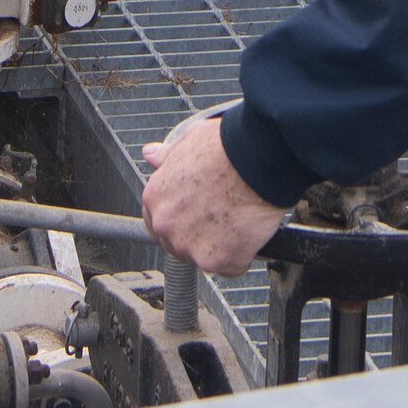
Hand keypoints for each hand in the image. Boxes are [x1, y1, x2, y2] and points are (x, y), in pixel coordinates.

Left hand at [138, 112, 285, 273]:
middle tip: (221, 216)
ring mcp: (190, 247)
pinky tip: (250, 232)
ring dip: (219, 246)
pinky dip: (242, 255)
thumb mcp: (189, 141)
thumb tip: (151, 154)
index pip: (157, 220)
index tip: (195, 212)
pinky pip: (231, 266)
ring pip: (203, 257)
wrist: (256, 160)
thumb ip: (168, 156)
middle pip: (178, 244)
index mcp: (155, 197)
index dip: (179, 216)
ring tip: (238, 220)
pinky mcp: (218, 261)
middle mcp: (167, 226)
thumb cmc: (227, 147)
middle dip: (197, 234)